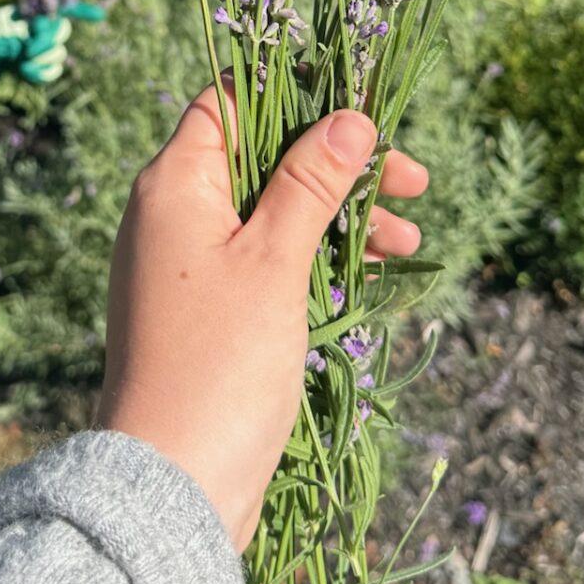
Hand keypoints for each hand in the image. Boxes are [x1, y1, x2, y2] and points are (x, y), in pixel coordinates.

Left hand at [0, 6, 74, 85]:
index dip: (82, 10)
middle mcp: (39, 28)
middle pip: (62, 32)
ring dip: (42, 60)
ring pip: (58, 54)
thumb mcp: (0, 26)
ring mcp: (38, 48)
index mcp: (32, 13)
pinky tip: (26, 72)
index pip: (61, 7)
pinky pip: (51, 71)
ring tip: (22, 62)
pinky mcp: (34, 66)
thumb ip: (24, 29)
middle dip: (48, 42)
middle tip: (27, 49)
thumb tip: (42, 31)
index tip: (100, 16)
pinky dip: (41, 73)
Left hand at [96, 87, 427, 551]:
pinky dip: (316, 262)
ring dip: (339, 218)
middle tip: (412, 183)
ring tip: (408, 241)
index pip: (231, 103)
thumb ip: (310, 183)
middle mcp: (171, 214)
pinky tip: (372, 275)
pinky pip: (267, 262)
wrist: (172, 484)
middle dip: (338, 166)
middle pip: (263, 158)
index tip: (366, 114)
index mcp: (173, 185)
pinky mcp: (207, 312)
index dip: (298, 98)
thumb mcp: (275, 260)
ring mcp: (187, 266)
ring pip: (272, 214)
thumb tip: (351, 117)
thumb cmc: (219, 363)